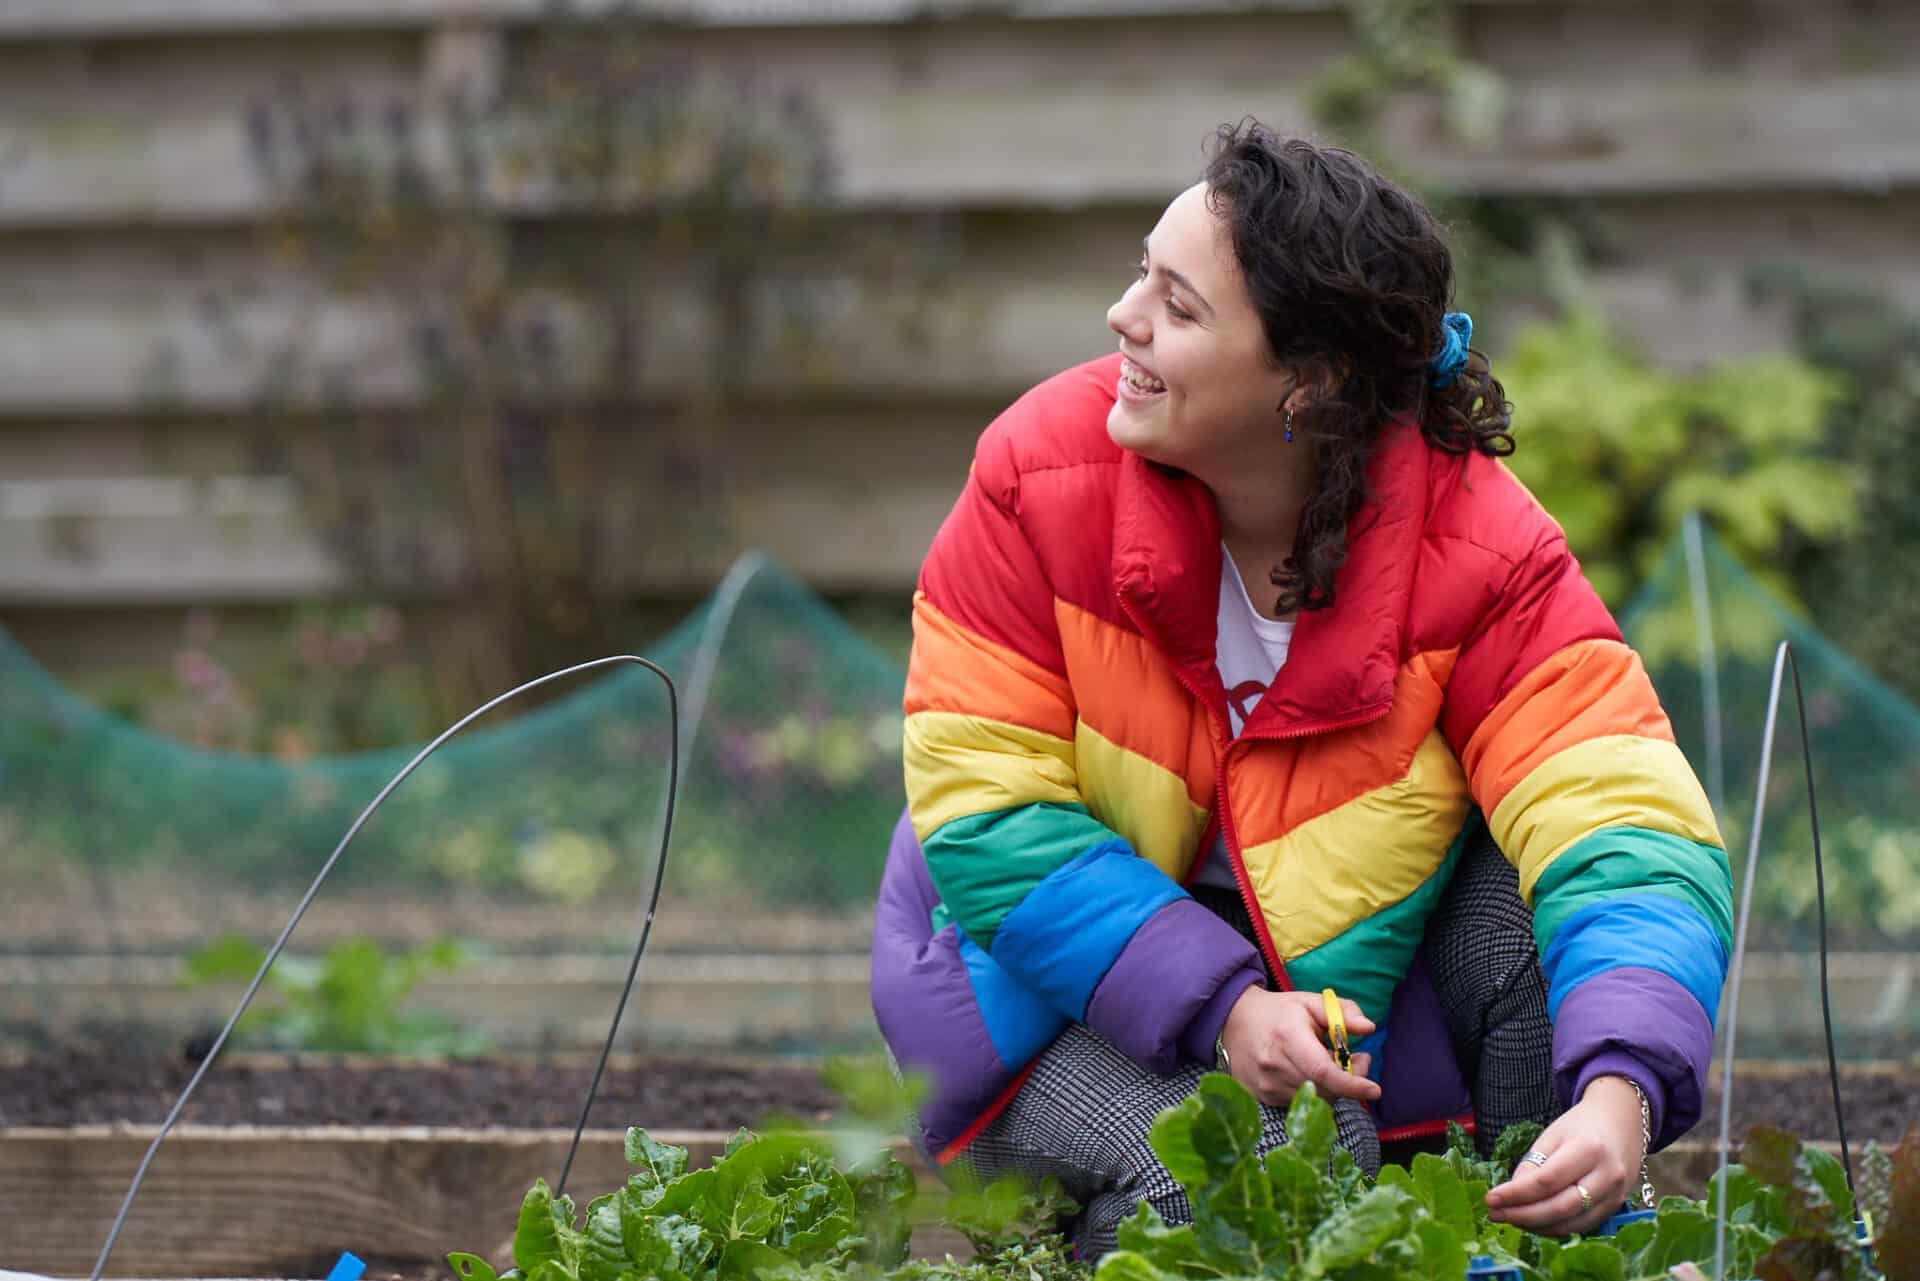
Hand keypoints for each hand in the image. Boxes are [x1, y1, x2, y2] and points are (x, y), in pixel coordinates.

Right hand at [1219, 987, 1378, 1104]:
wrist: (1234, 1020)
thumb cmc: (1279, 1011)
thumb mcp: (1311, 1002)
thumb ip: (1342, 1011)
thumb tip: (1368, 1028)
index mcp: (1288, 1037)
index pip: (1323, 1071)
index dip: (1352, 1084)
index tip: (1374, 1088)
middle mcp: (1274, 1064)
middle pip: (1324, 1089)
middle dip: (1348, 1080)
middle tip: (1356, 1059)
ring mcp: (1265, 1084)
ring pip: (1314, 1099)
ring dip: (1330, 1087)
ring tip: (1326, 1062)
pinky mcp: (1261, 1097)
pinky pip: (1298, 1102)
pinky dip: (1311, 1092)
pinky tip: (1305, 1072)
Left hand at [1486, 1075, 1643, 1235]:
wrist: (1622, 1122)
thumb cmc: (1582, 1125)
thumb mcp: (1553, 1135)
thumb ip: (1533, 1164)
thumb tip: (1512, 1195)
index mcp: (1589, 1149)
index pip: (1546, 1181)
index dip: (1516, 1194)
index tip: (1490, 1198)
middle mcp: (1607, 1176)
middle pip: (1560, 1207)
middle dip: (1522, 1215)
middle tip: (1494, 1214)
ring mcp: (1615, 1195)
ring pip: (1571, 1223)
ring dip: (1536, 1226)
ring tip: (1510, 1218)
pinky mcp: (1615, 1208)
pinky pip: (1581, 1226)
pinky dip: (1554, 1228)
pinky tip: (1533, 1223)